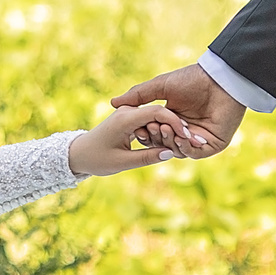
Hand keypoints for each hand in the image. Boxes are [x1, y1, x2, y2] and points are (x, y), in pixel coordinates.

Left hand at [69, 104, 190, 176]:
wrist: (78, 154)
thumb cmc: (97, 159)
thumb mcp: (122, 162)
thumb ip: (147, 157)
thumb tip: (171, 153)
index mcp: (125, 118)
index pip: (158, 113)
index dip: (176, 123)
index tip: (189, 136)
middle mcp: (128, 112)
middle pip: (160, 113)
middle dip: (178, 127)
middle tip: (197, 141)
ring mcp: (129, 114)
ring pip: (157, 118)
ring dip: (171, 130)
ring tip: (188, 143)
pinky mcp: (130, 119)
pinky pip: (150, 122)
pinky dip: (162, 132)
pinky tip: (174, 142)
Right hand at [110, 65, 243, 157]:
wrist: (219, 80)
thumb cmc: (192, 79)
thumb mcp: (160, 86)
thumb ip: (138, 96)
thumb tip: (113, 103)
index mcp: (172, 119)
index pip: (155, 134)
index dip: (146, 133)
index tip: (137, 129)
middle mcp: (184, 131)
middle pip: (164, 144)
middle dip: (157, 138)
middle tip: (154, 127)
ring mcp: (198, 139)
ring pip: (177, 151)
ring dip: (169, 142)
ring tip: (166, 129)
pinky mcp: (212, 145)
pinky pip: (194, 153)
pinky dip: (185, 148)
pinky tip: (180, 138)